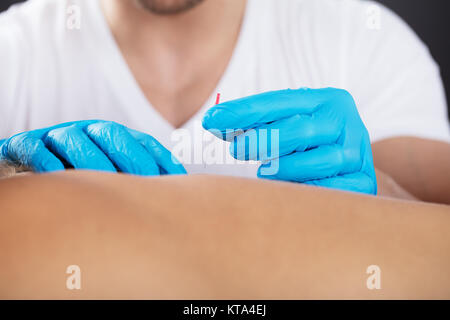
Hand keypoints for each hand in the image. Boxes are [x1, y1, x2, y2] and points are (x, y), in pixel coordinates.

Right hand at [0, 120, 185, 175]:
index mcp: (111, 136)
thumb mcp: (109, 172)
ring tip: (108, 185)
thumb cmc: (77, 170)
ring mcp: (56, 136)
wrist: (27, 160)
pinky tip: (60, 177)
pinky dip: (48, 162)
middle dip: (133, 157)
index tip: (179, 180)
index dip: (161, 158)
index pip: (142, 142)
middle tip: (148, 182)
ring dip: (93, 161)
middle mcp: (87, 131)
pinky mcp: (26, 144)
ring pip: (76, 141)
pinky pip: (37, 150)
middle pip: (113, 135)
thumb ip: (136, 180)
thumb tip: (172, 196)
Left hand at [202, 88, 376, 193]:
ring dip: (282, 168)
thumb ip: (259, 122)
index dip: (244, 111)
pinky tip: (290, 186)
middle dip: (261, 140)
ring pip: (313, 162)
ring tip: (264, 171)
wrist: (352, 166)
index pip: (280, 102)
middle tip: (236, 149)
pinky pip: (327, 189)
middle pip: (299, 130)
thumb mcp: (290, 124)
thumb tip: (214, 122)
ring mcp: (357, 153)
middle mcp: (347, 123)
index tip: (212, 120)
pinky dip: (304, 188)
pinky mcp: (363, 182)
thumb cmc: (310, 143)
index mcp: (328, 100)